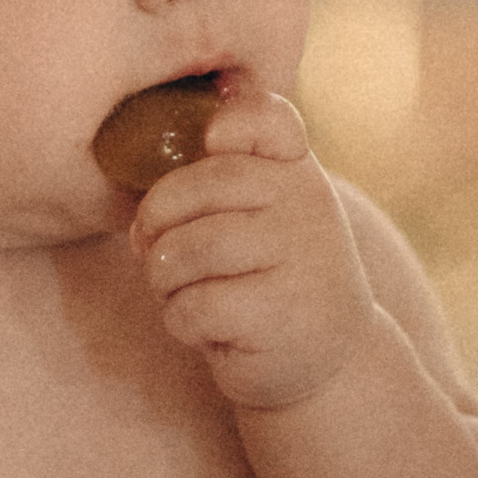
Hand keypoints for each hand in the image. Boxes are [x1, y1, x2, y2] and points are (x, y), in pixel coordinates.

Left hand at [130, 90, 376, 411]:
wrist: (333, 359)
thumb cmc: (272, 277)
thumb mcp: (265, 216)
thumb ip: (220, 183)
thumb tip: (143, 209)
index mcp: (295, 170)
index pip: (266, 119)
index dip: (227, 124)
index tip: (210, 141)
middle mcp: (305, 203)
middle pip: (194, 188)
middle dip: (155, 225)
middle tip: (162, 255)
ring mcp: (297, 256)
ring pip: (183, 250)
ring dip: (164, 280)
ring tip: (186, 292)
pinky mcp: (278, 312)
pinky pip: (191, 305)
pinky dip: (181, 323)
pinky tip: (209, 330)